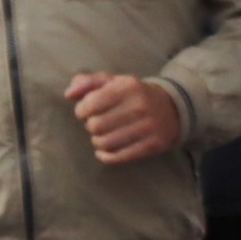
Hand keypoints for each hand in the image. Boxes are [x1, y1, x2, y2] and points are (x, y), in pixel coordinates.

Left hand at [64, 70, 181, 162]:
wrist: (172, 109)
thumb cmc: (133, 95)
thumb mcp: (114, 82)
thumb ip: (88, 83)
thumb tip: (68, 94)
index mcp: (128, 87)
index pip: (91, 104)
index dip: (82, 110)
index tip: (86, 111)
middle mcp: (139, 106)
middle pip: (95, 126)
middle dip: (91, 126)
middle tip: (98, 123)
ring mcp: (147, 127)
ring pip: (105, 143)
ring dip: (98, 141)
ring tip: (103, 135)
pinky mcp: (151, 145)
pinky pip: (117, 157)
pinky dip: (106, 156)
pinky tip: (105, 150)